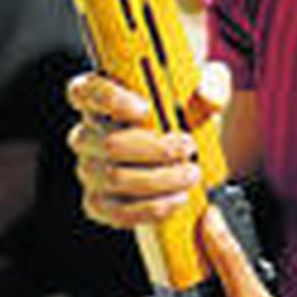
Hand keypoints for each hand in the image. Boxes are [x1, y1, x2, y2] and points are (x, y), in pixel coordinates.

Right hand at [65, 65, 225, 228]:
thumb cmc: (182, 115)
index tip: (145, 107)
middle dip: (154, 148)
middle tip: (186, 147)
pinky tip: (177, 199)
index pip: (85, 91)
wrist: (183, 156)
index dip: (109, 98)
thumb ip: (212, 84)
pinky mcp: (99, 203)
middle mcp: (86, 133)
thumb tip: (208, 97)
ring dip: (160, 179)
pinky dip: (151, 208)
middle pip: (109, 143)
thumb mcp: (201, 92)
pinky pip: (117, 212)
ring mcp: (89, 170)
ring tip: (190, 174)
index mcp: (101, 97)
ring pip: (115, 178)